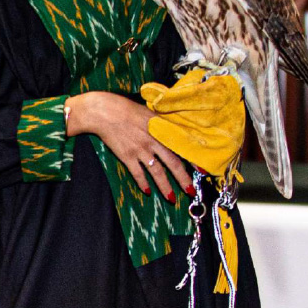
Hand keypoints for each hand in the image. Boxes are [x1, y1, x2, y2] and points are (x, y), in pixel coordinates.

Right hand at [65, 90, 192, 199]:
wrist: (104, 112)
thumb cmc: (127, 109)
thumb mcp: (149, 112)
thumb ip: (162, 123)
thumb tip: (175, 129)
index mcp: (161, 129)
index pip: (181, 146)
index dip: (192, 159)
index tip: (202, 170)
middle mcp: (153, 141)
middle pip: (172, 163)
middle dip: (182, 179)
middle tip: (190, 192)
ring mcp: (140, 150)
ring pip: (156, 172)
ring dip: (164, 186)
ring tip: (171, 198)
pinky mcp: (127, 156)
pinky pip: (137, 173)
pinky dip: (142, 182)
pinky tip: (147, 191)